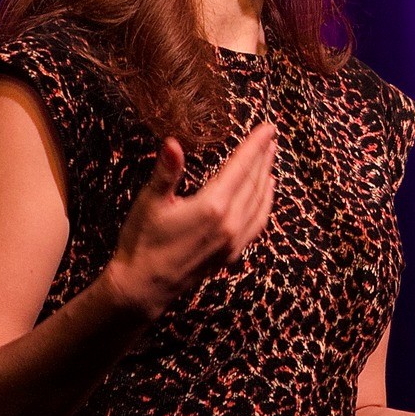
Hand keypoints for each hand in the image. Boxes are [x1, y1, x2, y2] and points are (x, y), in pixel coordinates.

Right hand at [104, 122, 277, 318]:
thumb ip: (166, 172)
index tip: (269, 128)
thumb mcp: (150, 203)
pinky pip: (257, 223)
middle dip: (264, 158)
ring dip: (266, 179)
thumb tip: (172, 143)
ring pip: (259, 203)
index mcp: (212, 207)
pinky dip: (265, 205)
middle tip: (272, 137)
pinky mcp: (232, 253)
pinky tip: (265, 196)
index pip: (241, 167)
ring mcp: (233, 241)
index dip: (255, 145)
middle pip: (254, 183)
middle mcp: (230, 224)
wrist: (143, 287)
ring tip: (270, 159)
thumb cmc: (142, 242)